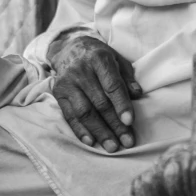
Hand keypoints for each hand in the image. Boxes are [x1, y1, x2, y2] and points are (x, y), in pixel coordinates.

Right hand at [48, 33, 142, 152]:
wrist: (68, 48)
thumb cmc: (98, 56)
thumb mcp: (116, 58)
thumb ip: (127, 77)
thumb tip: (138, 94)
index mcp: (99, 59)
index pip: (112, 85)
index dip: (121, 104)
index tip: (130, 122)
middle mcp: (81, 70)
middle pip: (99, 102)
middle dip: (114, 124)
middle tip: (127, 141)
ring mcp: (68, 82)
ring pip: (84, 112)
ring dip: (99, 131)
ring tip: (112, 146)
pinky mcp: (58, 93)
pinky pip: (69, 115)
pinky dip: (80, 130)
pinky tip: (91, 141)